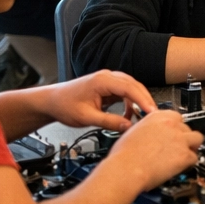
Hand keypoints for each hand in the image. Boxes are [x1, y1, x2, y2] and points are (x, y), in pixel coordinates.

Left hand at [41, 70, 156, 132]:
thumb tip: (127, 126)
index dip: (142, 100)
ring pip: (131, 89)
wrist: (51, 102)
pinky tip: (129, 115)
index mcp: (102, 81)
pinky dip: (130, 103)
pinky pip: (125, 93)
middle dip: (145, 101)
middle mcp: (107, 77)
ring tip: (143, 117)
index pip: (129, 88)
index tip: (151, 112)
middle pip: (134, 86)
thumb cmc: (64, 105)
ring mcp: (108, 81)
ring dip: (138, 102)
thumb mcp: (86, 117)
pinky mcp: (108, 87)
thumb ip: (108, 122)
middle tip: (153, 116)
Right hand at [104, 108, 202, 190]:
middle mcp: (171, 125)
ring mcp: (180, 139)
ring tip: (183, 155)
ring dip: (192, 147)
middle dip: (183, 138)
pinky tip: (180, 167)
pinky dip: (188, 163)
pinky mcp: (185, 155)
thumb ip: (148, 128)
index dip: (175, 128)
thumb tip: (152, 133)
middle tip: (176, 148)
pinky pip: (194, 157)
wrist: (126, 169)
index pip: (177, 117)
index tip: (174, 134)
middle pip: (188, 128)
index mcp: (158, 116)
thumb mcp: (133, 131)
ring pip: (197, 139)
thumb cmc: (124, 155)